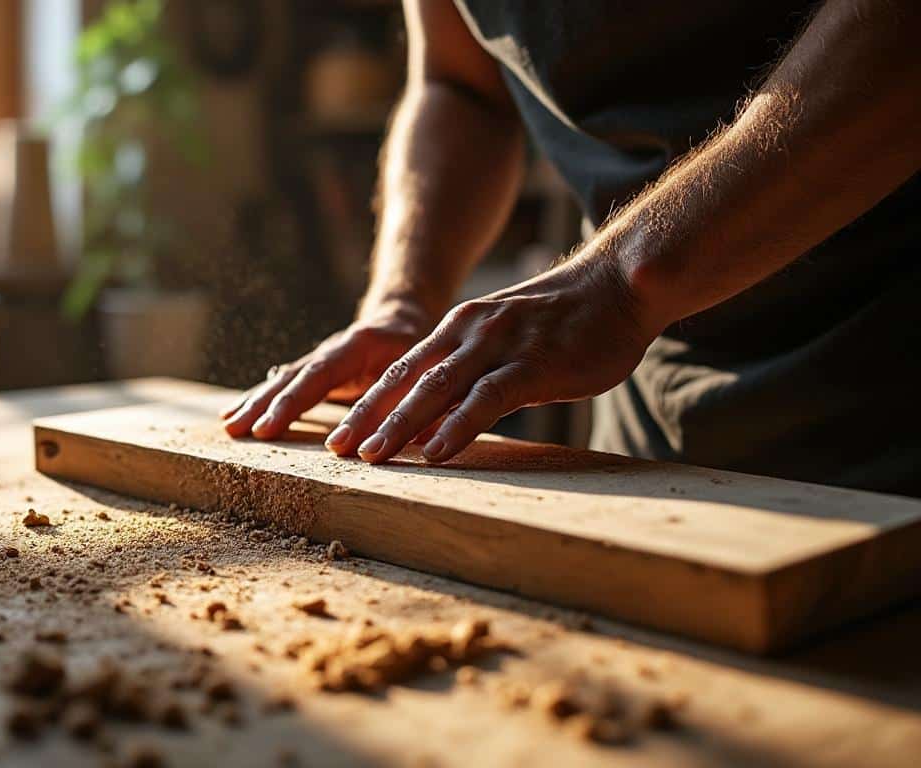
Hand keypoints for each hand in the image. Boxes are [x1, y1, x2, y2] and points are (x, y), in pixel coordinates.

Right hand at [221, 301, 433, 439]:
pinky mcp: (313, 371)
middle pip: (291, 377)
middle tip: (237, 430)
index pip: (319, 374)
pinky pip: (282, 384)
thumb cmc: (420, 345)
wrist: (403, 316)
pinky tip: (235, 416)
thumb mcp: (428, 365)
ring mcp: (319, 360)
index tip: (267, 428)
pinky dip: (259, 400)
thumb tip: (416, 429)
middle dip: (263, 404)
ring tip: (228, 425)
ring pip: (281, 379)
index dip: (293, 402)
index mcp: (358, 345)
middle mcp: (331, 350)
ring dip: (254, 402)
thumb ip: (417, 394)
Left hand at [326, 256, 661, 463]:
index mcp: (459, 328)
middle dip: (367, 417)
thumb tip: (442, 423)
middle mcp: (469, 333)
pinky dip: (457, 426)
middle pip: (406, 379)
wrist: (621, 284)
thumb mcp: (508, 342)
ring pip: (437, 389)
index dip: (367, 404)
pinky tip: (435, 452)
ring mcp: (499, 346)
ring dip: (400, 424)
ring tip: (372, 457)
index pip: (401, 370)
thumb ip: (474, 375)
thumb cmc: (568, 321)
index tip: (340, 436)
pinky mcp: (532, 364)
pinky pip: (486, 398)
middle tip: (335, 451)